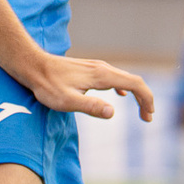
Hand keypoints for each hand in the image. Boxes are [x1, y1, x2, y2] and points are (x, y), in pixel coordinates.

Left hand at [22, 54, 156, 121]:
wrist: (34, 66)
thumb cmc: (48, 86)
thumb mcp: (67, 101)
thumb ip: (90, 107)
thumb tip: (113, 112)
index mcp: (102, 76)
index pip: (134, 84)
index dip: (146, 99)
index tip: (149, 116)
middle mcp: (103, 68)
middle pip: (133, 80)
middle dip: (145, 98)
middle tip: (148, 118)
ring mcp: (97, 66)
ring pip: (124, 78)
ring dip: (135, 93)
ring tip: (140, 110)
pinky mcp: (90, 69)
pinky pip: (114, 76)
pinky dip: (124, 88)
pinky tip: (119, 96)